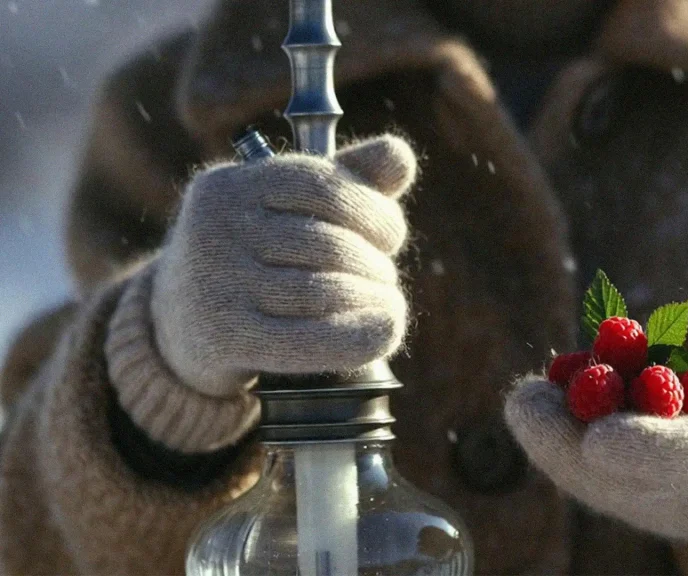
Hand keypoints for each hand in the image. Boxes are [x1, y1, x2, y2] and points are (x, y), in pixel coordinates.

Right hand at [150, 135, 414, 395]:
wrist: (178, 327)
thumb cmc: (252, 256)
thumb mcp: (289, 208)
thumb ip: (348, 178)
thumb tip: (400, 156)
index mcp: (231, 185)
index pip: (323, 186)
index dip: (374, 210)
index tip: (391, 235)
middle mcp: (215, 229)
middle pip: (329, 243)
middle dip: (375, 263)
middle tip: (385, 278)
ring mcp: (215, 284)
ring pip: (324, 291)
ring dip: (375, 300)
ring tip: (388, 305)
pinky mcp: (224, 338)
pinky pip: (309, 339)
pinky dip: (359, 337)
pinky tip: (386, 331)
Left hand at [504, 300, 687, 540]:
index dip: (643, 448)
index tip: (596, 439)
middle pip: (622, 483)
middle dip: (567, 443)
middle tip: (525, 399)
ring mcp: (651, 506)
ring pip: (588, 481)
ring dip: (552, 433)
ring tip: (534, 392)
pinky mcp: (618, 501)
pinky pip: (575, 475)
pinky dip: (551, 435)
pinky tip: (541, 401)